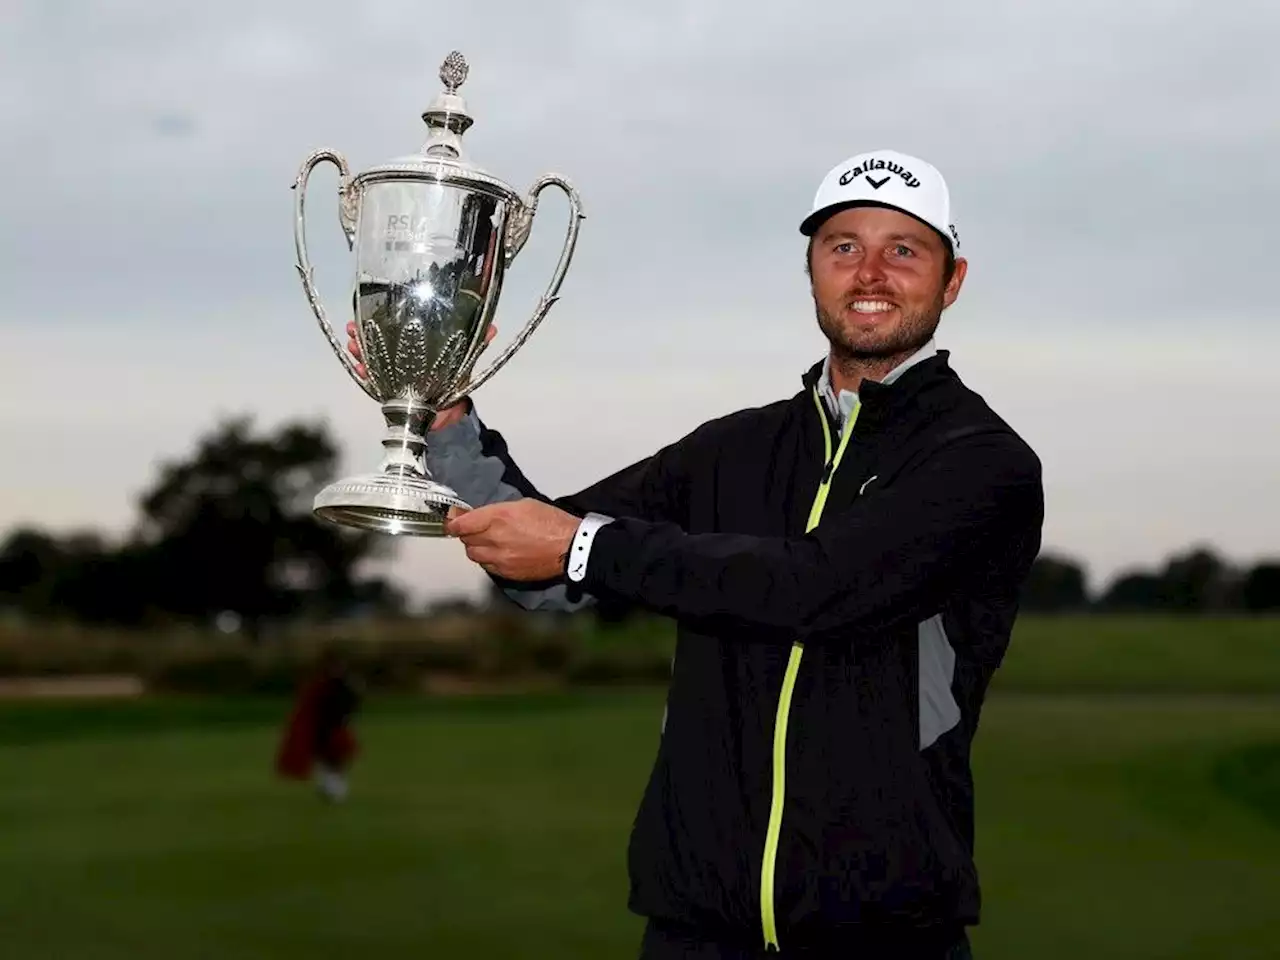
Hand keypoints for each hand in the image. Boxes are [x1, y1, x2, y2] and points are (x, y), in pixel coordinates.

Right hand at [346, 321, 496, 430]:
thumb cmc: (454, 384)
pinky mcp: (389, 389)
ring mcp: (394, 373)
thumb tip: (492, 328)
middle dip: (365, 332)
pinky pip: (373, 379)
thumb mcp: (464, 362)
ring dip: (360, 349)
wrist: (448, 416)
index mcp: (419, 348)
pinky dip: (364, 371)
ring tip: (351, 341)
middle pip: (379, 340)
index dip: (386, 318)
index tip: (373, 307)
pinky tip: (358, 365)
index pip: (399, 328)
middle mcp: (403, 357)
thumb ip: (475, 345)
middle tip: (353, 325)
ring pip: (372, 356)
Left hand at [444, 499, 580, 581]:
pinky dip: (488, 560)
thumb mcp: (523, 504)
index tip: (452, 521)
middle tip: (474, 529)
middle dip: (467, 534)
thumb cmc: (552, 522)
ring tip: (488, 542)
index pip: (462, 523)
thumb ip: (498, 511)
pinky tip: (498, 554)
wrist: (570, 546)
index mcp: (499, 517)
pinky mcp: (507, 572)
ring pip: (474, 555)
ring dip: (476, 548)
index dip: (453, 522)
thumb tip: (480, 516)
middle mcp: (495, 539)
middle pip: (466, 540)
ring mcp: (500, 558)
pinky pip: (487, 567)